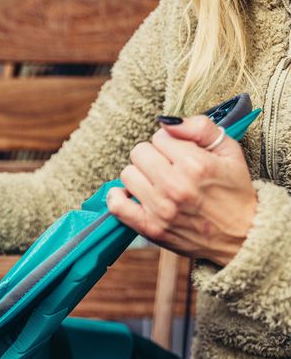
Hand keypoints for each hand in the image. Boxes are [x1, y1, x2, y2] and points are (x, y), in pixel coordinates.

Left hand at [106, 115, 256, 265]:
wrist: (242, 236)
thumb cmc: (235, 191)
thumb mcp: (230, 152)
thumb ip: (200, 128)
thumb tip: (167, 122)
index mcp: (195, 165)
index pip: (159, 136)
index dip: (170, 142)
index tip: (180, 154)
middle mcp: (175, 186)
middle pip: (139, 152)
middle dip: (153, 156)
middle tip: (168, 168)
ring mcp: (160, 209)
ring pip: (127, 174)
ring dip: (140, 176)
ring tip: (157, 183)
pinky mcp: (150, 228)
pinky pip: (116, 205)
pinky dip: (118, 196)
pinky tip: (133, 194)